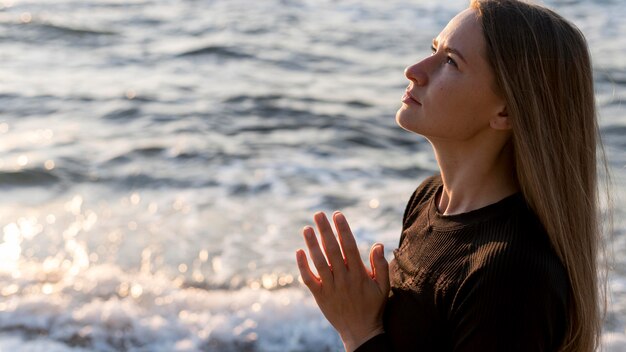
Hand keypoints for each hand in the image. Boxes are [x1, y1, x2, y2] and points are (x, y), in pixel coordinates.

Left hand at [296, 211, 389, 351]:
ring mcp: (330, 287)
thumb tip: (378, 244)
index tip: (338, 215)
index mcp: (359, 274)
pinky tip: (299, 251)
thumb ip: (381, 265)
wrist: (360, 332)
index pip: (350, 247)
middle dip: (325, 231)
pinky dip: (302, 266)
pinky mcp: (319, 296)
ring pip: (318, 262)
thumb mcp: (383, 287)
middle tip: (318, 214)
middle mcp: (343, 279)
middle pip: (332, 250)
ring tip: (307, 228)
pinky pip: (308, 279)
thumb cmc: (374, 306)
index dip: (343, 230)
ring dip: (312, 244)